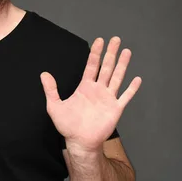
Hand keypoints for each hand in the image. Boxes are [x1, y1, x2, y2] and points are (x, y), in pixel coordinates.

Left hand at [40, 36, 141, 151]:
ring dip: (122, 65)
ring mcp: (107, 98)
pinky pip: (125, 96)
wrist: (79, 141)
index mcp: (85, 87)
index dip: (95, 53)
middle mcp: (98, 90)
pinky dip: (132, 88)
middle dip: (110, 53)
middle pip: (106, 67)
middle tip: (115, 39)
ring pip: (116, 77)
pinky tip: (137, 79)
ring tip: (126, 51)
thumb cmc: (67, 125)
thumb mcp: (54, 106)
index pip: (91, 66)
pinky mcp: (115, 109)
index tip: (99, 40)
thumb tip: (44, 74)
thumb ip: (51, 90)